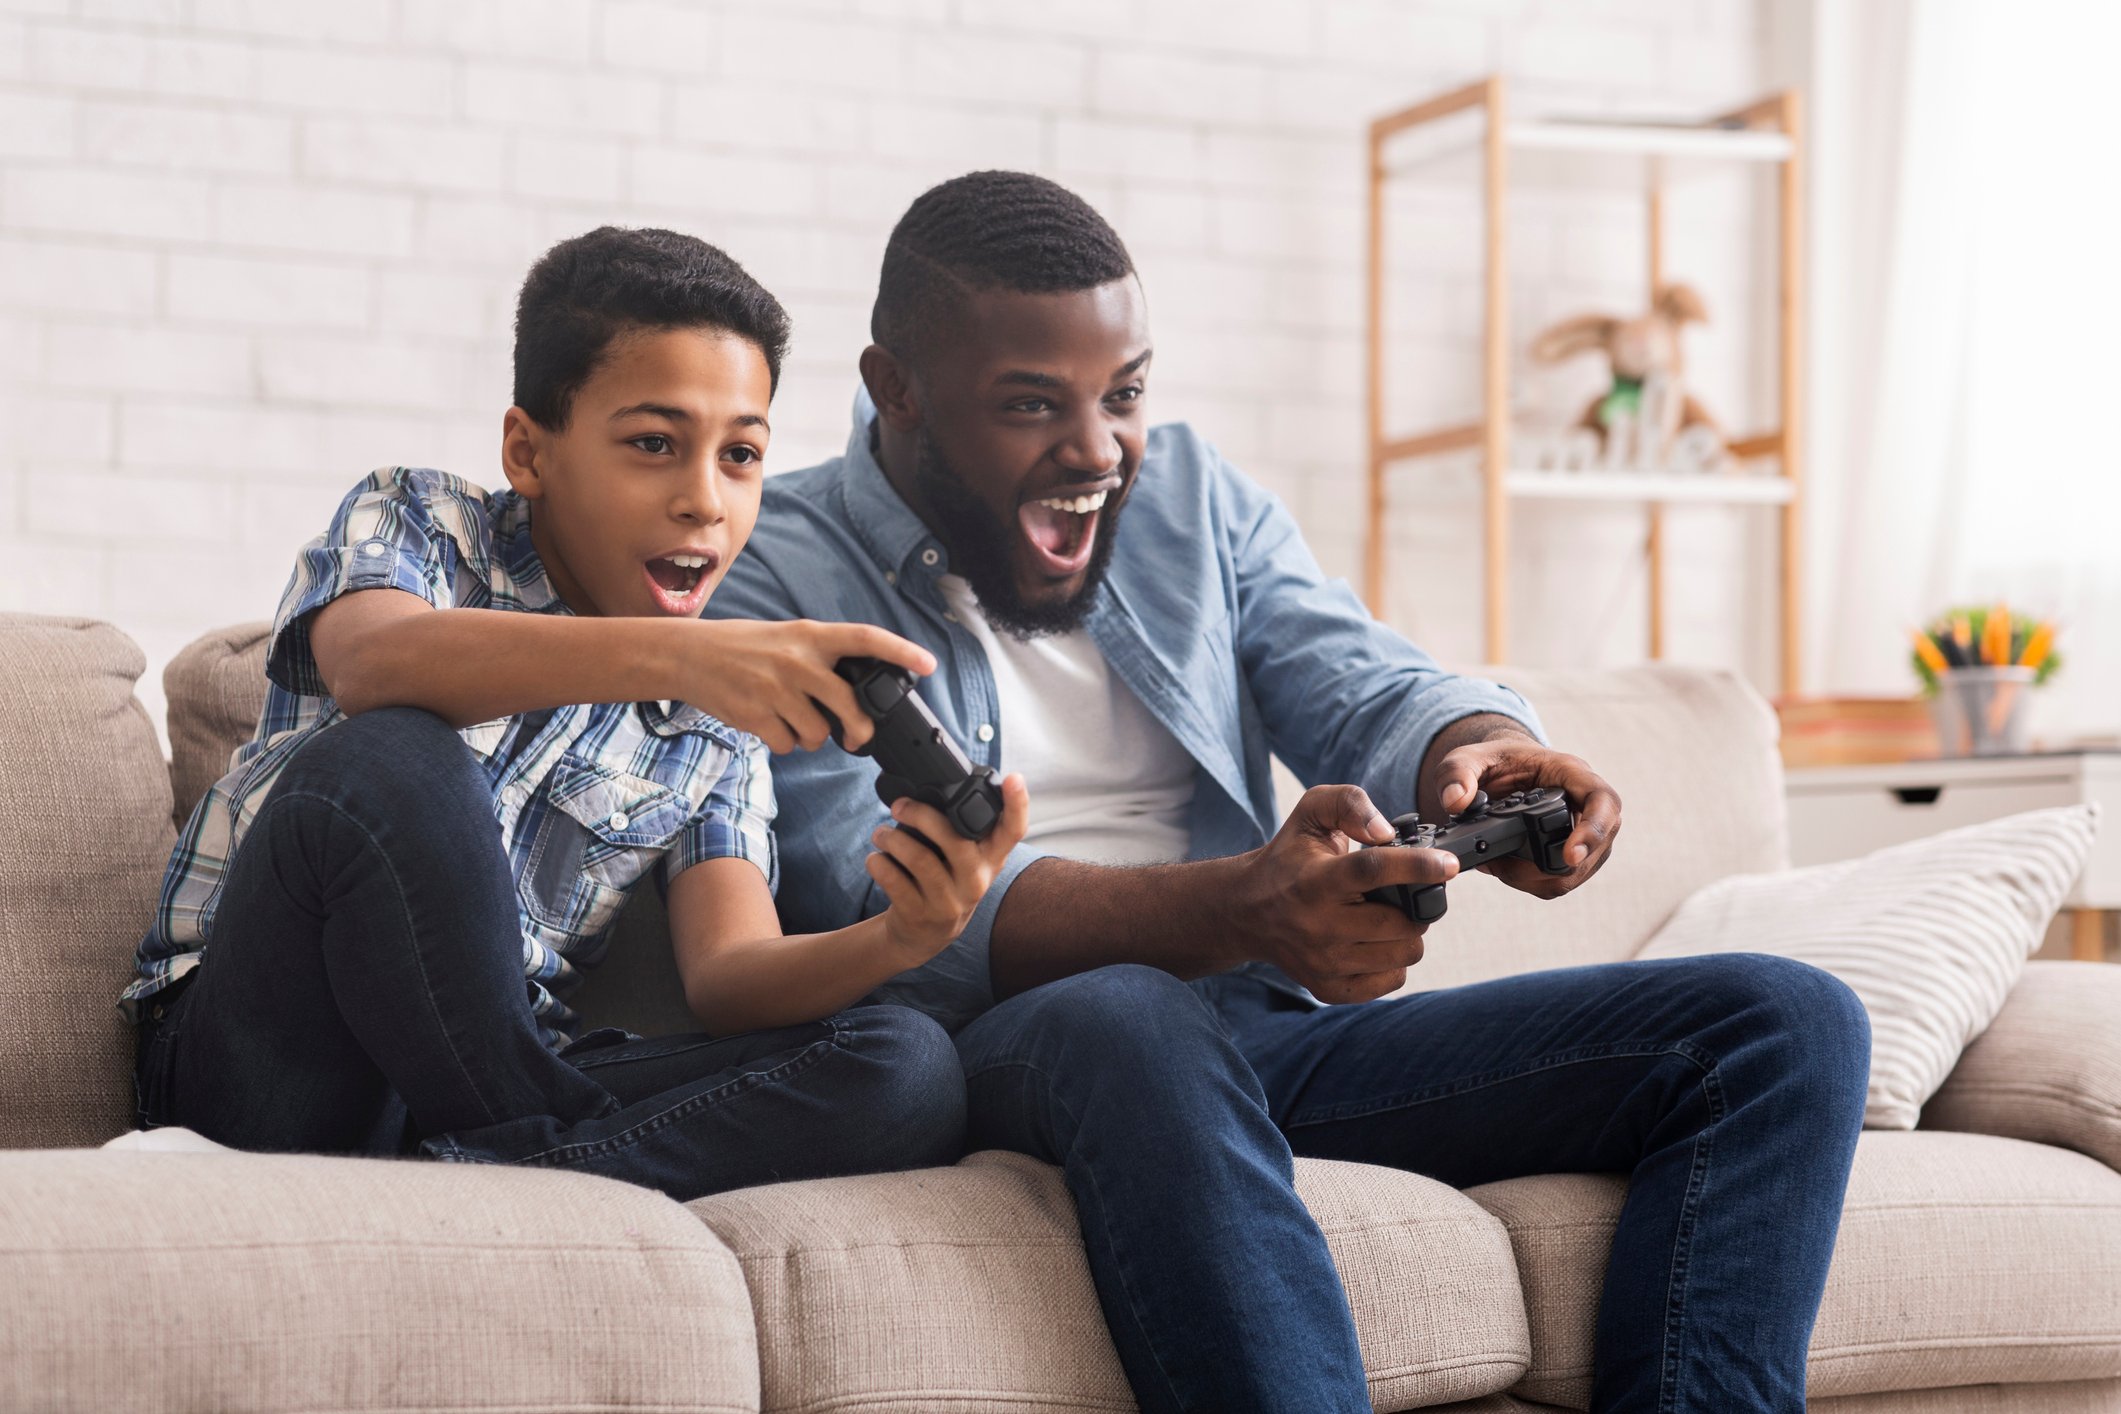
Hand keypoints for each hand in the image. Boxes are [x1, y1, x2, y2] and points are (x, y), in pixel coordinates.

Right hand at [683, 619, 935, 753]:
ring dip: (811, 737)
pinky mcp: (755, 715)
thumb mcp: (787, 637)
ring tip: (793, 720)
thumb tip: (858, 693)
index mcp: (810, 635)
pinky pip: (788, 745)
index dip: (901, 652)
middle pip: (850, 704)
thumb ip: (822, 657)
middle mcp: (797, 660)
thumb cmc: (745, 647)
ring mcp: (776, 689)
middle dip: (861, 729)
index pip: (866, 638)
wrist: (689, 655)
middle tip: (858, 738)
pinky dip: (784, 743)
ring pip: (818, 732)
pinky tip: (769, 725)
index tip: (929, 664)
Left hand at [869, 774, 1031, 965]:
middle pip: (956, 841)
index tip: (1014, 778)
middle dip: (922, 816)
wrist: (924, 935)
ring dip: (892, 839)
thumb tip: (938, 788)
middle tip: (899, 806)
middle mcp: (976, 882)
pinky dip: (879, 863)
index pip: (1013, 830)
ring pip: (920, 859)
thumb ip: (962, 831)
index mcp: (991, 860)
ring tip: (880, 833)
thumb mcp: (965, 861)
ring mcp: (949, 902)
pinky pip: (895, 881)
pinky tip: (876, 858)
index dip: (1017, 804)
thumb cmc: (946, 883)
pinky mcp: (920, 914)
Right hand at [1226, 784, 1454, 1004]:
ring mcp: (1324, 962)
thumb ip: (1349, 803)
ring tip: (1387, 918)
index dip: (1417, 866)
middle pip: (1402, 924)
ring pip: (1404, 954)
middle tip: (1404, 896)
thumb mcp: (1311, 813)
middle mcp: (1319, 925)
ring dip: (1408, 934)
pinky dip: (1394, 960)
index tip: (1450, 864)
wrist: (1246, 911)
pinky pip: (1391, 980)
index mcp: (1317, 879)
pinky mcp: (1329, 988)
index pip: (1374, 871)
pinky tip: (1374, 942)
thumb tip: (1385, 831)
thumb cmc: (1289, 857)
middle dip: (1417, 907)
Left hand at [1427, 738, 1621, 897]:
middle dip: (1554, 867)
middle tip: (1507, 867)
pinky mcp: (1570, 852)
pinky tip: (1505, 870)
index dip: (1593, 831)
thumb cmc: (1492, 760)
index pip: (1603, 801)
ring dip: (1539, 879)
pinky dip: (1533, 883)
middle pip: (1596, 846)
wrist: (1498, 770)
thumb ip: (1456, 773)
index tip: (1569, 856)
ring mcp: (1582, 830)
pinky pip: (1562, 879)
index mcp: (1570, 772)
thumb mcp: (1466, 757)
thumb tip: (1455, 802)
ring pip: (1578, 871)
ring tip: (1499, 866)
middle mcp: (1584, 802)